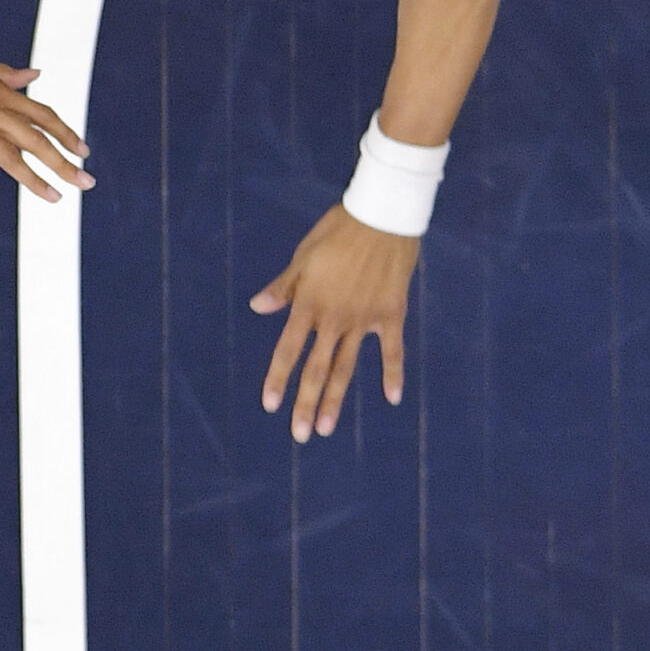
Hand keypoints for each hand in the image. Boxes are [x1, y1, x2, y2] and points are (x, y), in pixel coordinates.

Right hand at [0, 20, 90, 216]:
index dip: (65, 133)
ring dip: (33, 178)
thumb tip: (36, 75)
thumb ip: (5, 73)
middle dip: (63, 161)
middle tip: (87, 182)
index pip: (42, 115)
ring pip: (6, 155)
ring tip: (55, 198)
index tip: (85, 150)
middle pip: (34, 138)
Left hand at [251, 208, 420, 438]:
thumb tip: (257, 307)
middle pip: (317, 369)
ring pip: (347, 367)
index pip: (288, 350)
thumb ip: (283, 287)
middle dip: (306, 404)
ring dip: (336, 400)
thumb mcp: (304, 255)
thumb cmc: (338, 230)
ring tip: (328, 429)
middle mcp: (334, 318)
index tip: (270, 405)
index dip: (278, 379)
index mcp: (308, 303)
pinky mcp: (390, 314)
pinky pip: (392, 351)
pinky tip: (392, 398)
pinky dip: (392, 375)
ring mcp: (363, 319)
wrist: (383, 216)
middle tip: (300, 434)